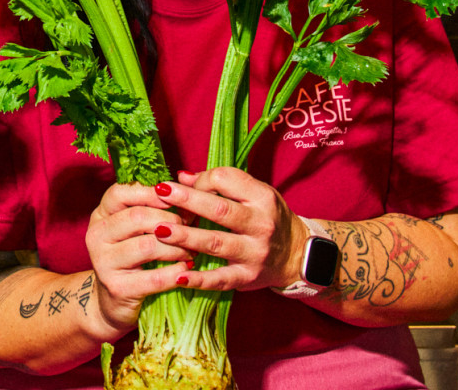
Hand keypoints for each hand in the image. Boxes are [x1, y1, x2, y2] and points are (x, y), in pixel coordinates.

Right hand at [83, 182, 194, 335]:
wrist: (115, 302)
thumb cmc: (133, 259)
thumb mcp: (136, 230)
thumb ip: (154, 208)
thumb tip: (189, 188)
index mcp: (101, 215)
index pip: (120, 192)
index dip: (150, 192)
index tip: (176, 197)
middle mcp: (97, 235)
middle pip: (137, 217)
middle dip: (171, 220)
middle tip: (191, 227)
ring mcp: (103, 262)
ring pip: (147, 246)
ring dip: (177, 247)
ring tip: (191, 250)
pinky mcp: (117, 288)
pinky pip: (154, 277)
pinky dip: (175, 272)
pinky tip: (186, 269)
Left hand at [154, 167, 303, 292]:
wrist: (298, 255)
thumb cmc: (270, 218)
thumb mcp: (255, 195)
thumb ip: (222, 185)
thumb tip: (182, 177)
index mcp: (262, 198)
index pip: (226, 180)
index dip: (200, 180)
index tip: (181, 185)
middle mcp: (261, 224)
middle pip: (219, 210)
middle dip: (187, 200)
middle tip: (159, 193)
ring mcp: (255, 253)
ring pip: (216, 243)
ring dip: (185, 237)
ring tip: (159, 230)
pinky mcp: (247, 278)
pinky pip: (221, 279)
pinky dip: (199, 279)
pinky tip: (179, 276)